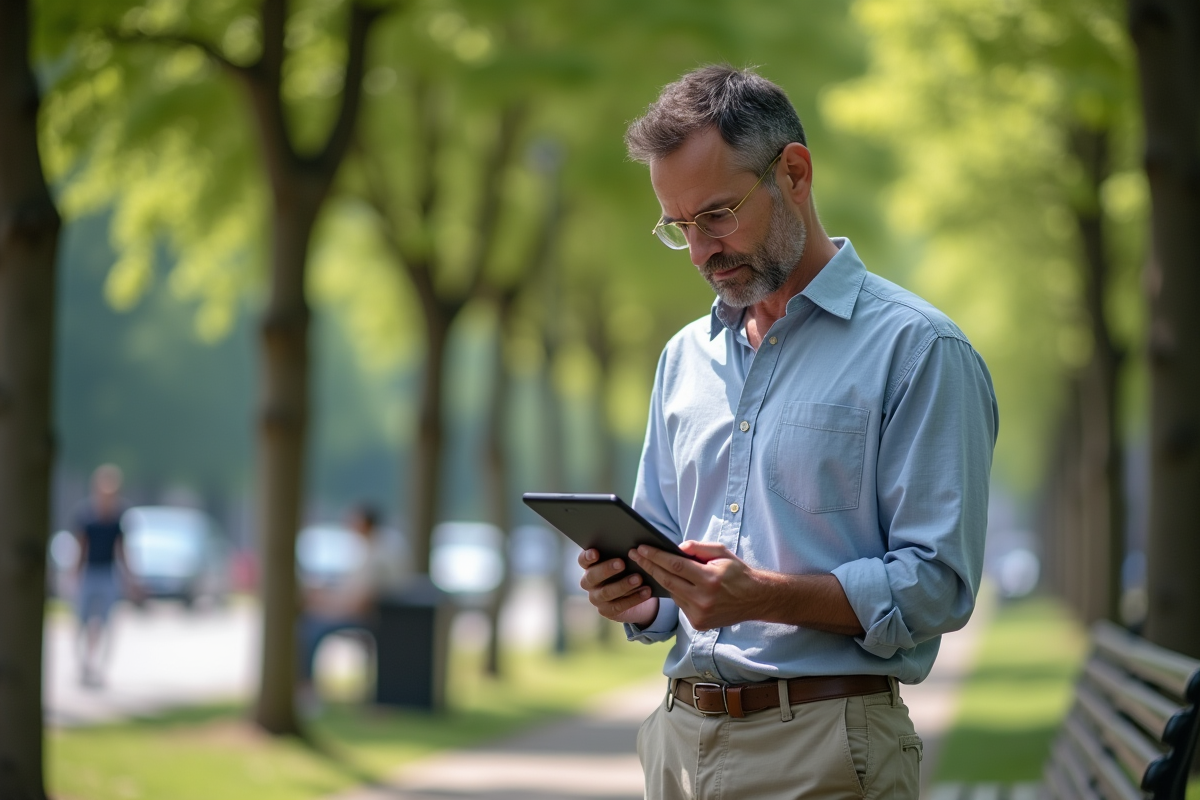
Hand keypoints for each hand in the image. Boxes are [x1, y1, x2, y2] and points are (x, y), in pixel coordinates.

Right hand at [578, 548, 658, 625]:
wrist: (636, 595)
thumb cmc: (628, 570)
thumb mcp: (624, 561)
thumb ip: (622, 554)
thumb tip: (631, 548)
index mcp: (590, 566)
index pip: (583, 560)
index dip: (587, 557)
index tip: (596, 552)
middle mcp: (589, 583)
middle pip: (592, 576)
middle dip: (607, 569)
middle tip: (622, 563)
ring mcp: (596, 598)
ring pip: (606, 592)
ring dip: (623, 585)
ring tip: (638, 578)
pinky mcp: (606, 611)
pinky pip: (619, 606)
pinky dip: (634, 598)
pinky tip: (645, 592)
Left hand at [629, 540, 770, 629]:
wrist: (755, 599)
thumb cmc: (738, 573)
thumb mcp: (722, 553)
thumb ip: (698, 548)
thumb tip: (675, 547)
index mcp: (709, 579)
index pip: (675, 565)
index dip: (656, 556)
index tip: (641, 548)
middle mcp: (703, 599)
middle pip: (667, 580)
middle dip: (649, 566)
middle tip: (634, 555)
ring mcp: (700, 614)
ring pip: (672, 593)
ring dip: (662, 579)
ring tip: (649, 565)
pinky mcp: (699, 624)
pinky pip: (680, 605)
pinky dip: (677, 593)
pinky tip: (674, 583)